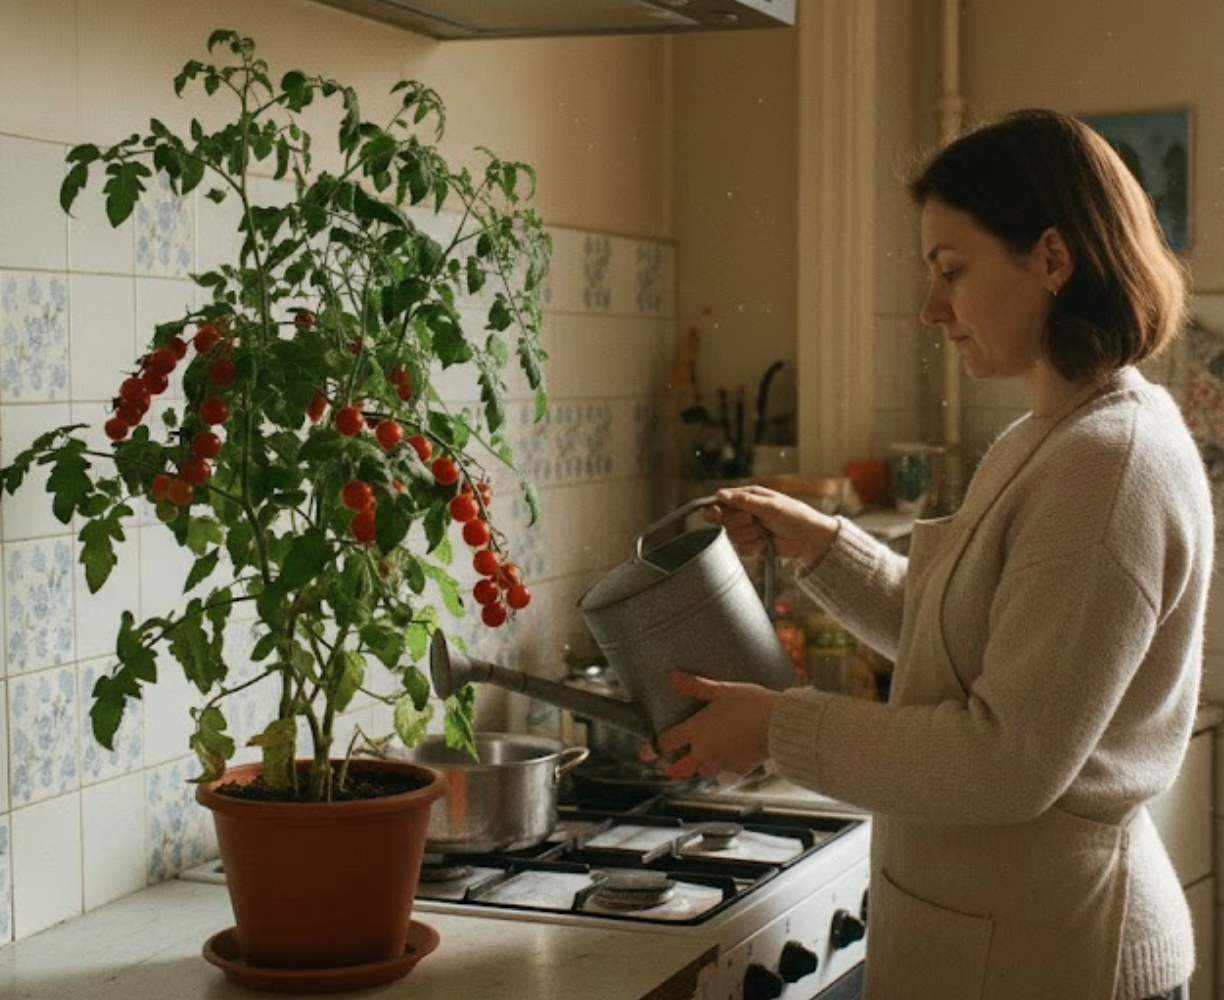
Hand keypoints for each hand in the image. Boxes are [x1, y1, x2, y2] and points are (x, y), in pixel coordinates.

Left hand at [654, 672, 779, 779]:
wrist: (778, 724)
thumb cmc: (750, 703)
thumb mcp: (721, 690)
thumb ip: (695, 686)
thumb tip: (671, 677)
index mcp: (697, 731)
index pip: (666, 742)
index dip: (653, 748)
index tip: (646, 752)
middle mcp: (705, 751)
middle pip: (680, 768)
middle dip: (670, 769)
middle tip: (664, 769)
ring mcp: (722, 763)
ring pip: (702, 772)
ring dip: (696, 769)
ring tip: (696, 765)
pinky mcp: (740, 769)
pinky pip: (725, 774)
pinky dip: (721, 770)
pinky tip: (725, 764)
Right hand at [703, 485, 838, 569]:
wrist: (809, 540)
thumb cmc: (794, 516)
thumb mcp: (769, 505)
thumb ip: (744, 501)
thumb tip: (719, 494)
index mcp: (748, 497)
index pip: (722, 500)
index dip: (715, 507)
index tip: (711, 512)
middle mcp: (745, 512)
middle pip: (724, 520)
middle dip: (740, 522)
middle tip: (756, 520)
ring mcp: (748, 530)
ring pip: (732, 536)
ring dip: (750, 535)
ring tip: (765, 532)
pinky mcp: (752, 545)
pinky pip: (742, 549)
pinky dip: (755, 547)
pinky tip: (766, 543)